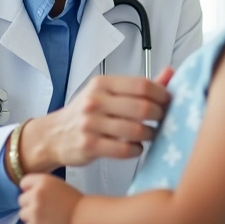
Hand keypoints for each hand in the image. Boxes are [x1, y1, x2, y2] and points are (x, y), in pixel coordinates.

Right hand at [18, 67, 174, 172]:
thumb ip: (139, 86)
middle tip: (161, 120)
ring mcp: (91, 124)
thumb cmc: (86, 112)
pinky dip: (136, 150)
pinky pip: (124, 150)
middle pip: (142, 107)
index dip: (162, 94)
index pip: (142, 85)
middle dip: (159, 115)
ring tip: (149, 134)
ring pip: (136, 130)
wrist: (53, 135)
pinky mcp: (90, 146)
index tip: (168, 102)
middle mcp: (96, 101)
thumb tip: (170, 73)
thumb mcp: (108, 92)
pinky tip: (135, 147)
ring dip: (150, 134)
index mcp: (103, 84)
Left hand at [18, 174, 82, 223]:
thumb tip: (27, 193)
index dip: (29, 190)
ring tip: (47, 219)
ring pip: (22, 214)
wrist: (83, 216)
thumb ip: (41, 186)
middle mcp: (36, 194)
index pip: (23, 183)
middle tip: (45, 209)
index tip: (36, 196)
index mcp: (42, 181)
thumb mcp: (56, 184)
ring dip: (32, 218)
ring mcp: (34, 211)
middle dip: (30, 205)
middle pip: (21, 200)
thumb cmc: (74, 201)